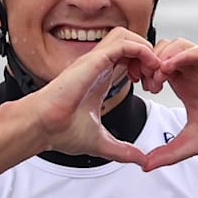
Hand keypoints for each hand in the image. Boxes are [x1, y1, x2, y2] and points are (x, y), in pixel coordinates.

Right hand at [26, 28, 160, 163]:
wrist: (43, 127)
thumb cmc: (61, 131)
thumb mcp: (102, 142)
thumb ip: (123, 150)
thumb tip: (140, 161)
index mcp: (100, 78)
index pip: (127, 58)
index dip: (145, 67)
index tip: (152, 88)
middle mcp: (98, 66)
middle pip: (130, 42)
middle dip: (149, 57)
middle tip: (154, 79)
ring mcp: (95, 60)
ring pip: (128, 36)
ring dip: (146, 50)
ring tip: (152, 72)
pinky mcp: (94, 60)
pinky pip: (124, 43)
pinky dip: (141, 50)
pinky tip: (148, 67)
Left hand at [141, 39, 197, 171]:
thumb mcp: (197, 141)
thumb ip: (171, 153)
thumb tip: (145, 166)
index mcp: (186, 85)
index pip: (156, 68)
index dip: (143, 74)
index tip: (139, 90)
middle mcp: (195, 71)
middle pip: (160, 51)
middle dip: (148, 63)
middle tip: (147, 84)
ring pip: (176, 45)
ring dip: (161, 57)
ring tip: (158, 79)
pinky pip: (197, 51)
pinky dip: (181, 55)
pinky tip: (171, 69)